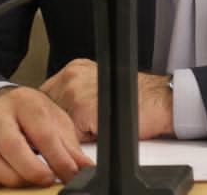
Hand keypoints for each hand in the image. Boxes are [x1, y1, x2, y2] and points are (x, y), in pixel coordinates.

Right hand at [0, 86, 91, 188]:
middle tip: (46, 179)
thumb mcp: (55, 120)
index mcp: (25, 102)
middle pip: (10, 145)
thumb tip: (86, 169)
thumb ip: (70, 147)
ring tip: (26, 182)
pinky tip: (0, 181)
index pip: (42, 132)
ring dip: (8, 177)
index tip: (68, 173)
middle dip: (31, 169)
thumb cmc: (32, 114)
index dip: (57, 158)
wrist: (4, 103)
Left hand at [39, 59, 174, 141]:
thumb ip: (76, 92)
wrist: (161, 100)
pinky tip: (98, 130)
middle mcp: (71, 75)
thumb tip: (58, 113)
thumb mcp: (100, 85)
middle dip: (57, 122)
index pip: (46, 96)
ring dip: (69, 130)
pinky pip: (70, 134)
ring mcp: (74, 91)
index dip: (52, 112)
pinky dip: (82, 138)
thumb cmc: (138, 97)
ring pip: (56, 122)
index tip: (61, 120)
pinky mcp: (82, 109)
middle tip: (78, 127)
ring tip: (92, 126)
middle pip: (46, 108)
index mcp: (75, 68)